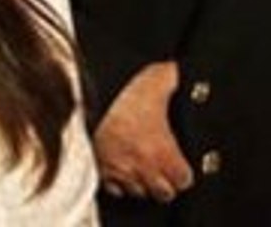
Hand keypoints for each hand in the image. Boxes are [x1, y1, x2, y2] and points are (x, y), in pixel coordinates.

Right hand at [95, 61, 193, 202]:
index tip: (183, 166)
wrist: (82, 94)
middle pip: (163, 194)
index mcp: (161, 150)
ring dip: (143, 183)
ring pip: (137, 193)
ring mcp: (117, 171)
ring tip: (144, 167)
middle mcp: (141, 167)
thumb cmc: (122, 89)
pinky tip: (122, 169)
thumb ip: (177, 81)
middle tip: (166, 169)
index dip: (185, 173)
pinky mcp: (97, 170)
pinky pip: (112, 189)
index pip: (183, 180)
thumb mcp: (159, 78)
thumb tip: (188, 76)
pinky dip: (119, 182)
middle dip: (167, 183)